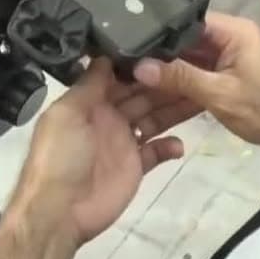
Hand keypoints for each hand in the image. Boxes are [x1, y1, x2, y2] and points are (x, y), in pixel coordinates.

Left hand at [12, 59, 185, 242]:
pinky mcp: (135, 167)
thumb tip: (104, 52)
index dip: (142, 64)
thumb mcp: (67, 113)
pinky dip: (169, 146)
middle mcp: (108, 118)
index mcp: (90, 102)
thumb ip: (89, 84)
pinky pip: (156, 152)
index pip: (120, 76)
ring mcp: (123, 143)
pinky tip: (178, 144)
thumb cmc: (61, 156)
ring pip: (154, 120)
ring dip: (174, 110)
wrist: (60, 211)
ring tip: (200, 98)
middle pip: (142, 96)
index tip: (169, 47)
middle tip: (195, 69)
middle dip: (165, 84)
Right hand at [129, 13, 259, 166]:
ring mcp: (232, 56)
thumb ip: (180, 78)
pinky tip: (156, 90)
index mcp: (234, 30)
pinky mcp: (231, 74)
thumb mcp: (219, 95)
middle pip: (187, 39)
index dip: (159, 32)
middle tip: (125, 62)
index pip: (187, 21)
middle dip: (160, 53)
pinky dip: (184, 81)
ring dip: (170, 69)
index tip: (129, 43)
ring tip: (133, 75)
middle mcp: (232, 36)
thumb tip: (139, 67)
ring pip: (192, 57)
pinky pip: (201, 71)